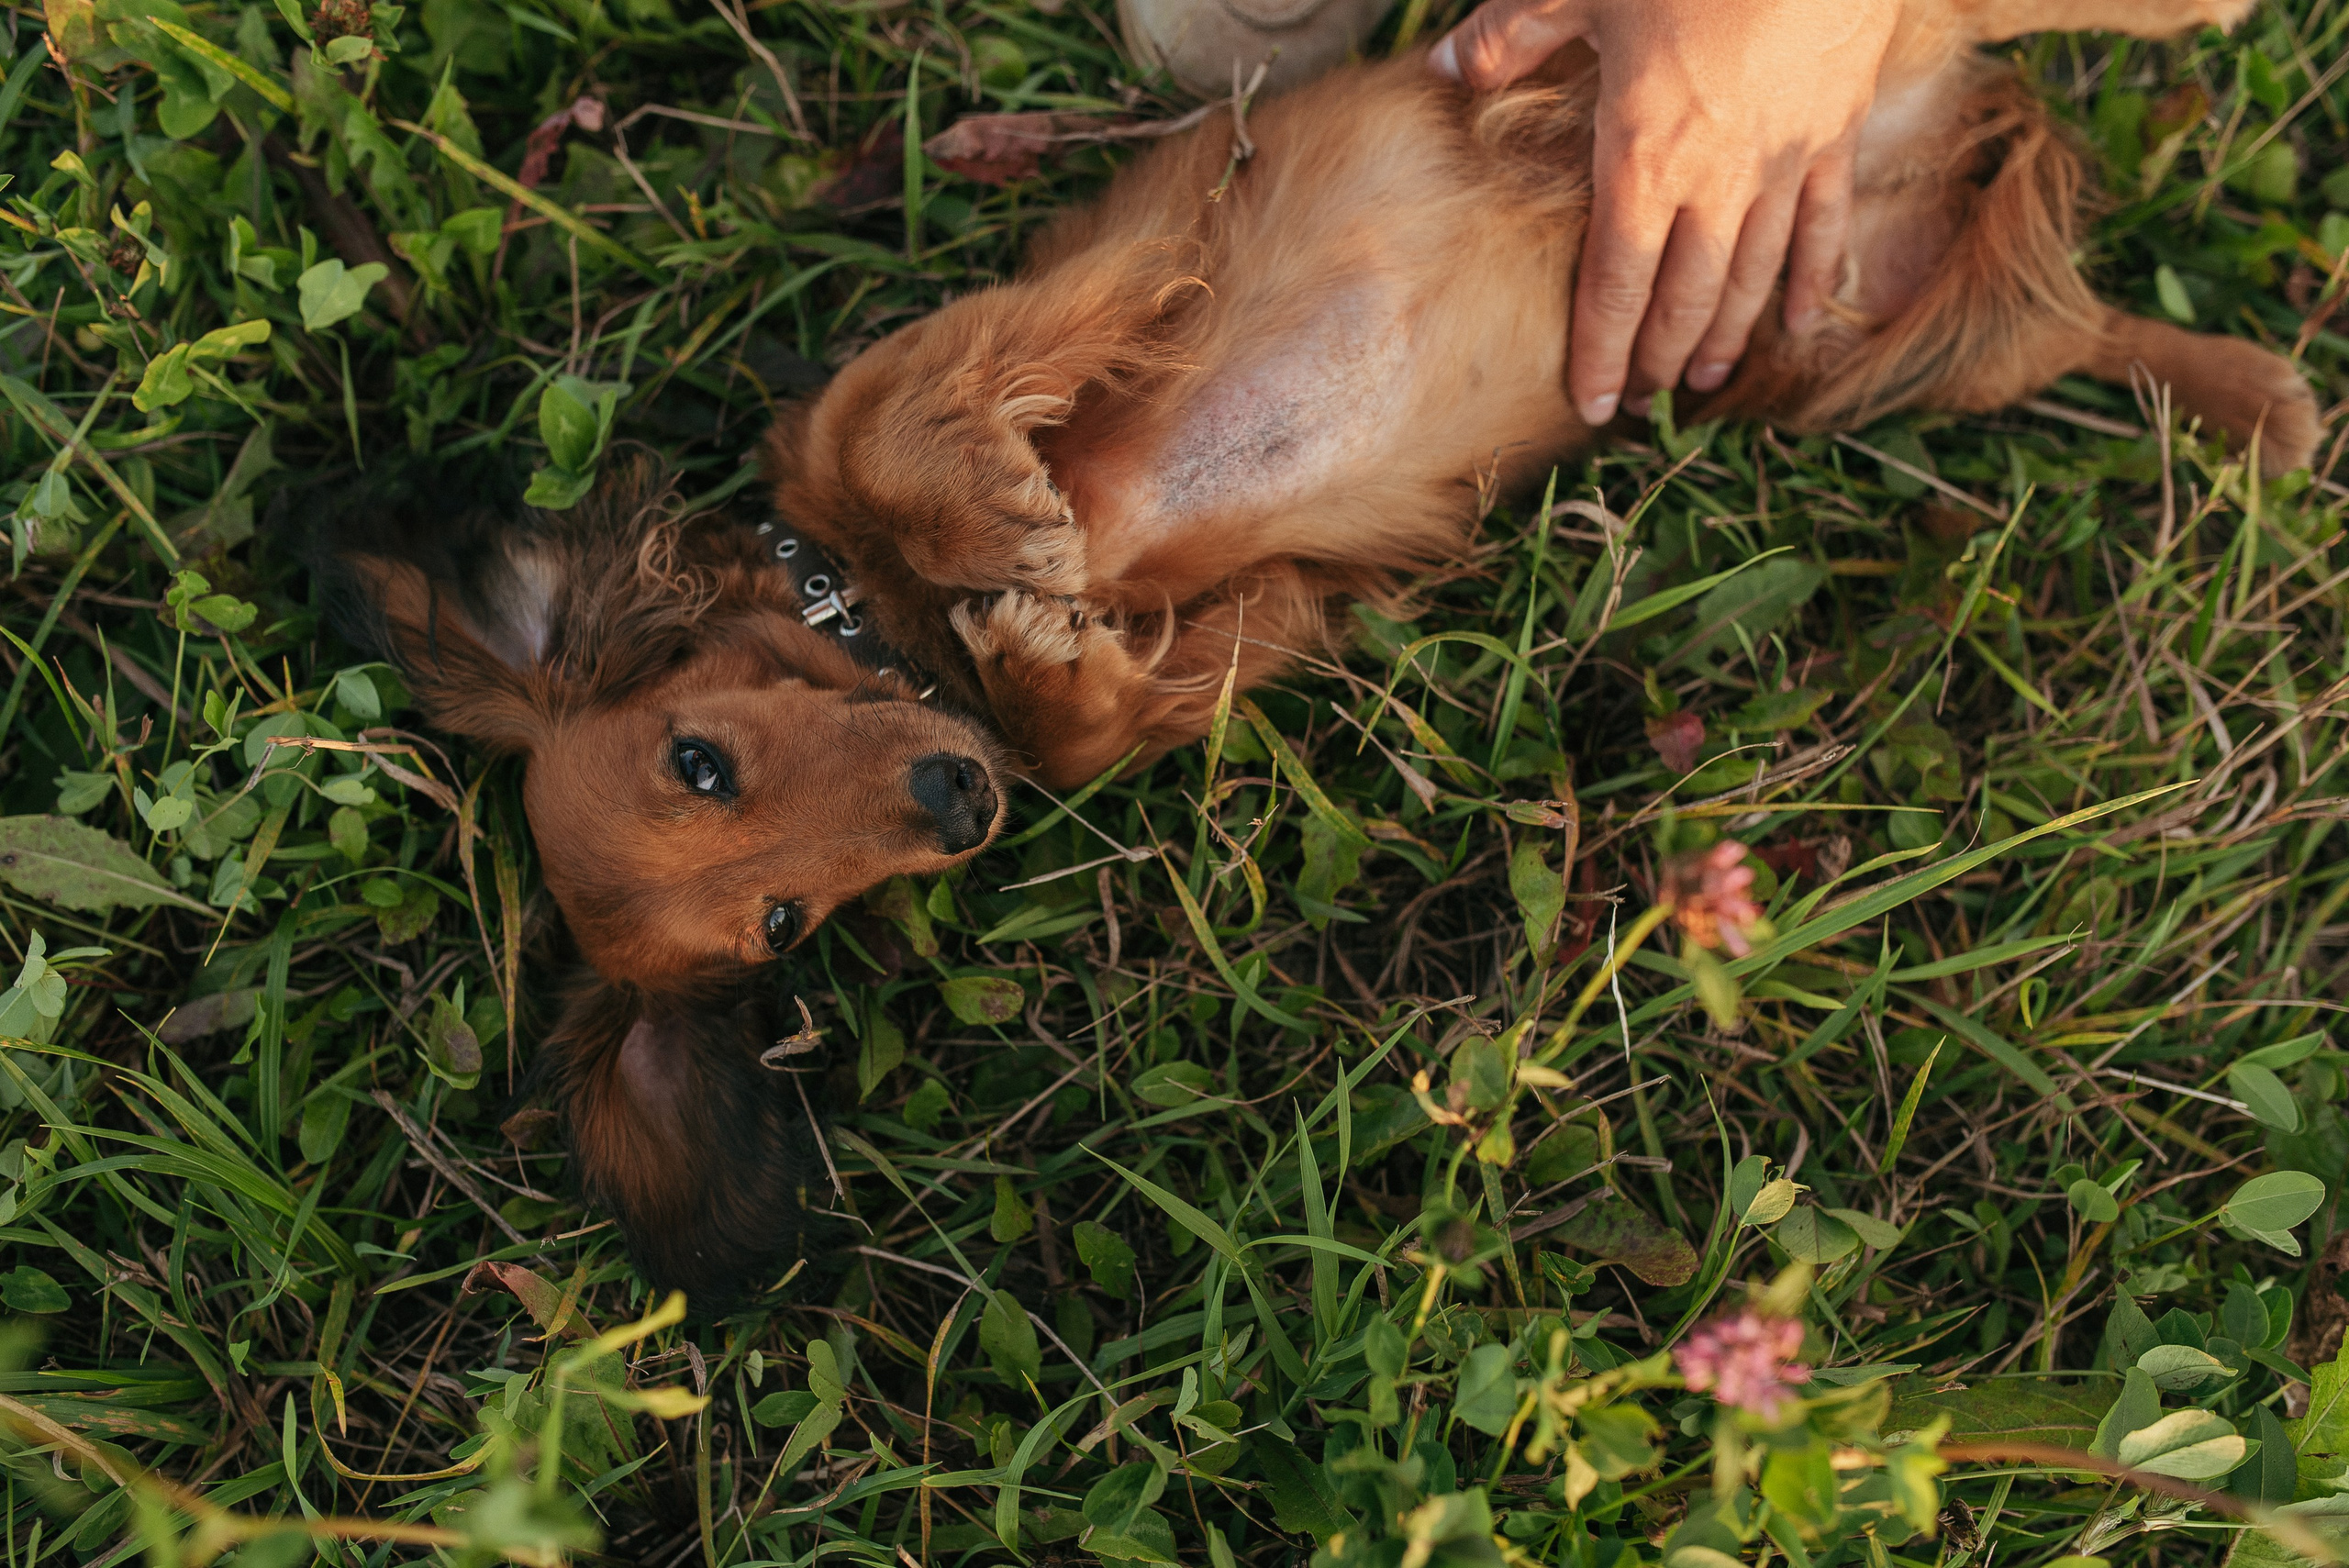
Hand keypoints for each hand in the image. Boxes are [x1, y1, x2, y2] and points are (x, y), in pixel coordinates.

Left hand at [1431, 0, 1900, 424]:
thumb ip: (1512, 34)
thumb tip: (1445, 67)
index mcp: (1642, 156)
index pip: (1615, 285)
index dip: (1602, 352)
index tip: (1594, 404)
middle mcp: (1716, 179)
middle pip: (1685, 297)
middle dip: (1660, 355)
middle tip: (1644, 398)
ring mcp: (1785, 160)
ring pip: (1753, 274)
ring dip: (1727, 333)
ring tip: (1703, 378)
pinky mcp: (1839, 130)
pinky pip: (1825, 224)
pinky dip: (1813, 279)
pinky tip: (1801, 323)